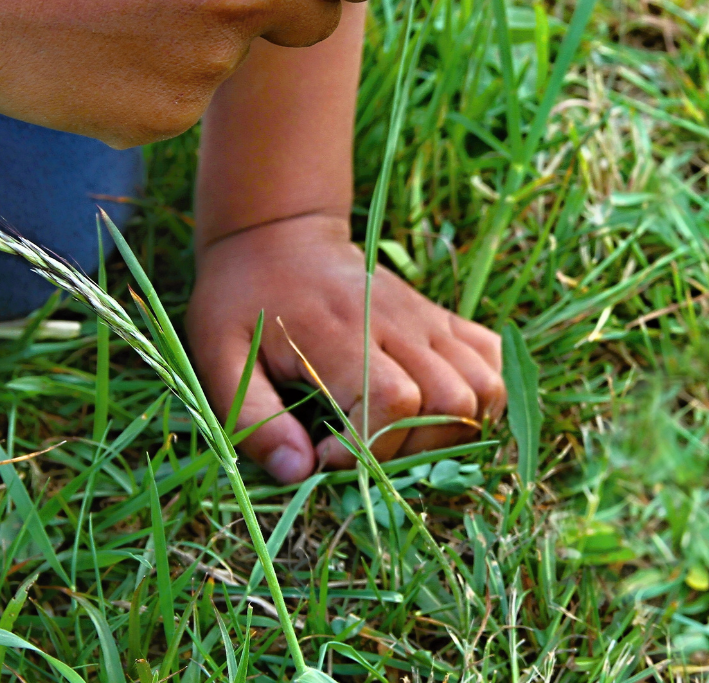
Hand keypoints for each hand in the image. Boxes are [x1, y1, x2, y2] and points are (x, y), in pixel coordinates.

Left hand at [186, 214, 505, 482]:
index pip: (393, 400)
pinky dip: (482, 394)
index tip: (327, 457)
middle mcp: (395, 322)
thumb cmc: (241, 299)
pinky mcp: (438, 316)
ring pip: (483, 386)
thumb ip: (252, 418)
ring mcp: (424, 317)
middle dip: (413, 449)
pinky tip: (437, 410)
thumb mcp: (219, 356)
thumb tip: (299, 473)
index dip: (371, 448)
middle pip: (450, 401)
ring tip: (400, 438)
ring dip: (455, 429)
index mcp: (339, 332)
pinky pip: (490, 356)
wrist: (278, 234)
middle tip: (364, 451)